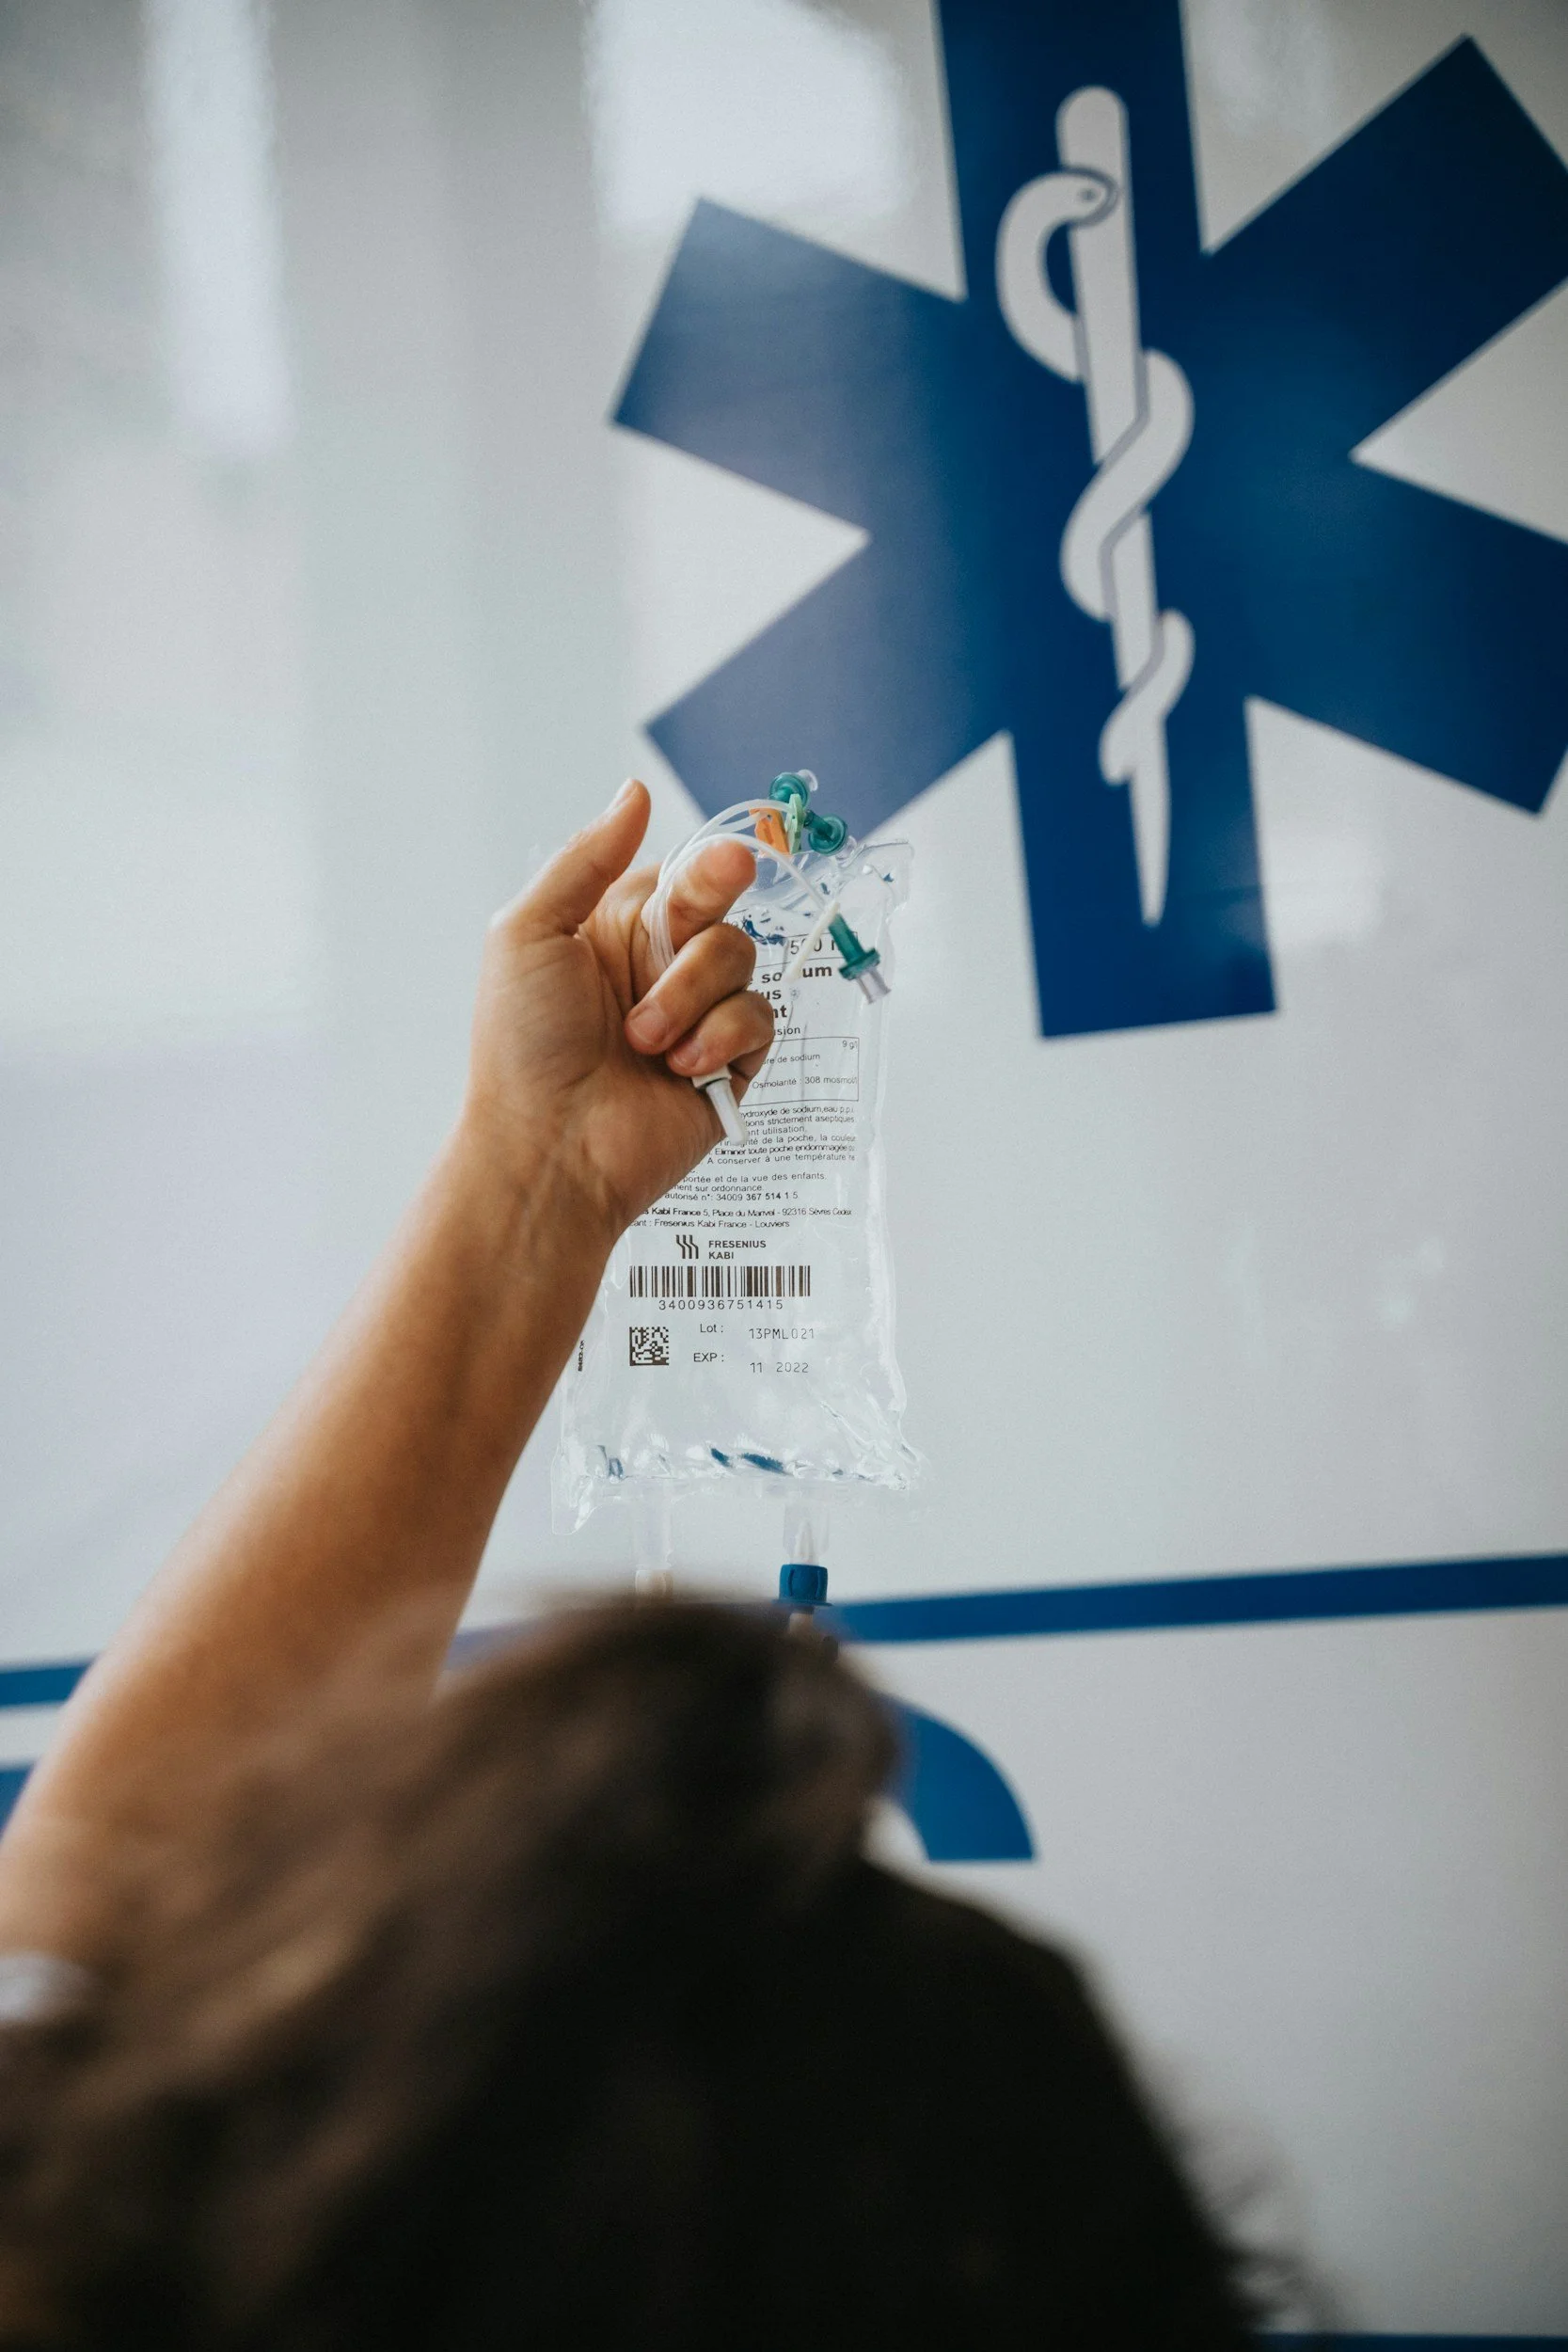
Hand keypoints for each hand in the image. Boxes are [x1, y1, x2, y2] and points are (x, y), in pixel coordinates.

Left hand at [462, 780, 772, 1235]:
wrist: (546, 1146)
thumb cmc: (521, 1046)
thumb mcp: (529, 932)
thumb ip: (585, 859)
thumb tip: (635, 791)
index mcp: (616, 926)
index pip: (682, 870)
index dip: (702, 864)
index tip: (708, 867)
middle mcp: (662, 964)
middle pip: (723, 901)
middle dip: (707, 909)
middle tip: (679, 928)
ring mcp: (699, 1014)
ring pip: (741, 957)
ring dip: (688, 995)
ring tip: (641, 1041)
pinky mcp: (730, 1064)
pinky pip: (759, 1019)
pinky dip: (719, 1037)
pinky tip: (678, 1068)